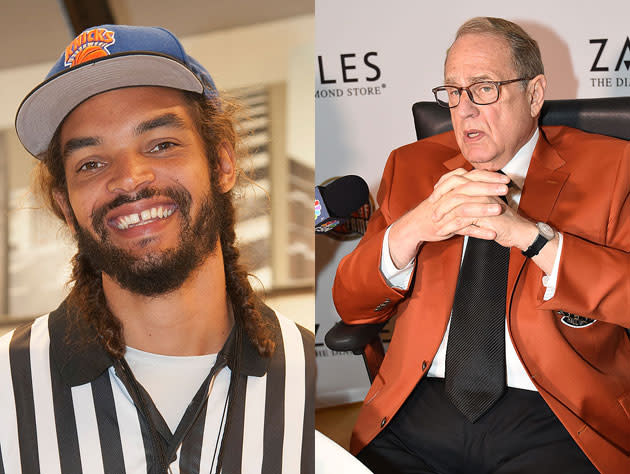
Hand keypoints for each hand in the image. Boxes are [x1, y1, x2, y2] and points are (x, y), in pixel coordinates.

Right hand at [388, 168, 509, 267]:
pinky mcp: (446, 226)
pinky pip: (463, 229)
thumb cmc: (434, 208)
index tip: (505, 178)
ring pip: (465, 206)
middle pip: (469, 187)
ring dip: (483, 208)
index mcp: (451, 186)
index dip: (489, 176)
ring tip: (500, 210)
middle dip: (489, 187)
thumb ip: (463, 186)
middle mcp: (448, 195)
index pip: (471, 176)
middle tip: (505, 188)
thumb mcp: (447, 192)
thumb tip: (481, 179)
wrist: (415, 224)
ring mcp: (446, 211)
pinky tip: (492, 235)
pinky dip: (478, 232)